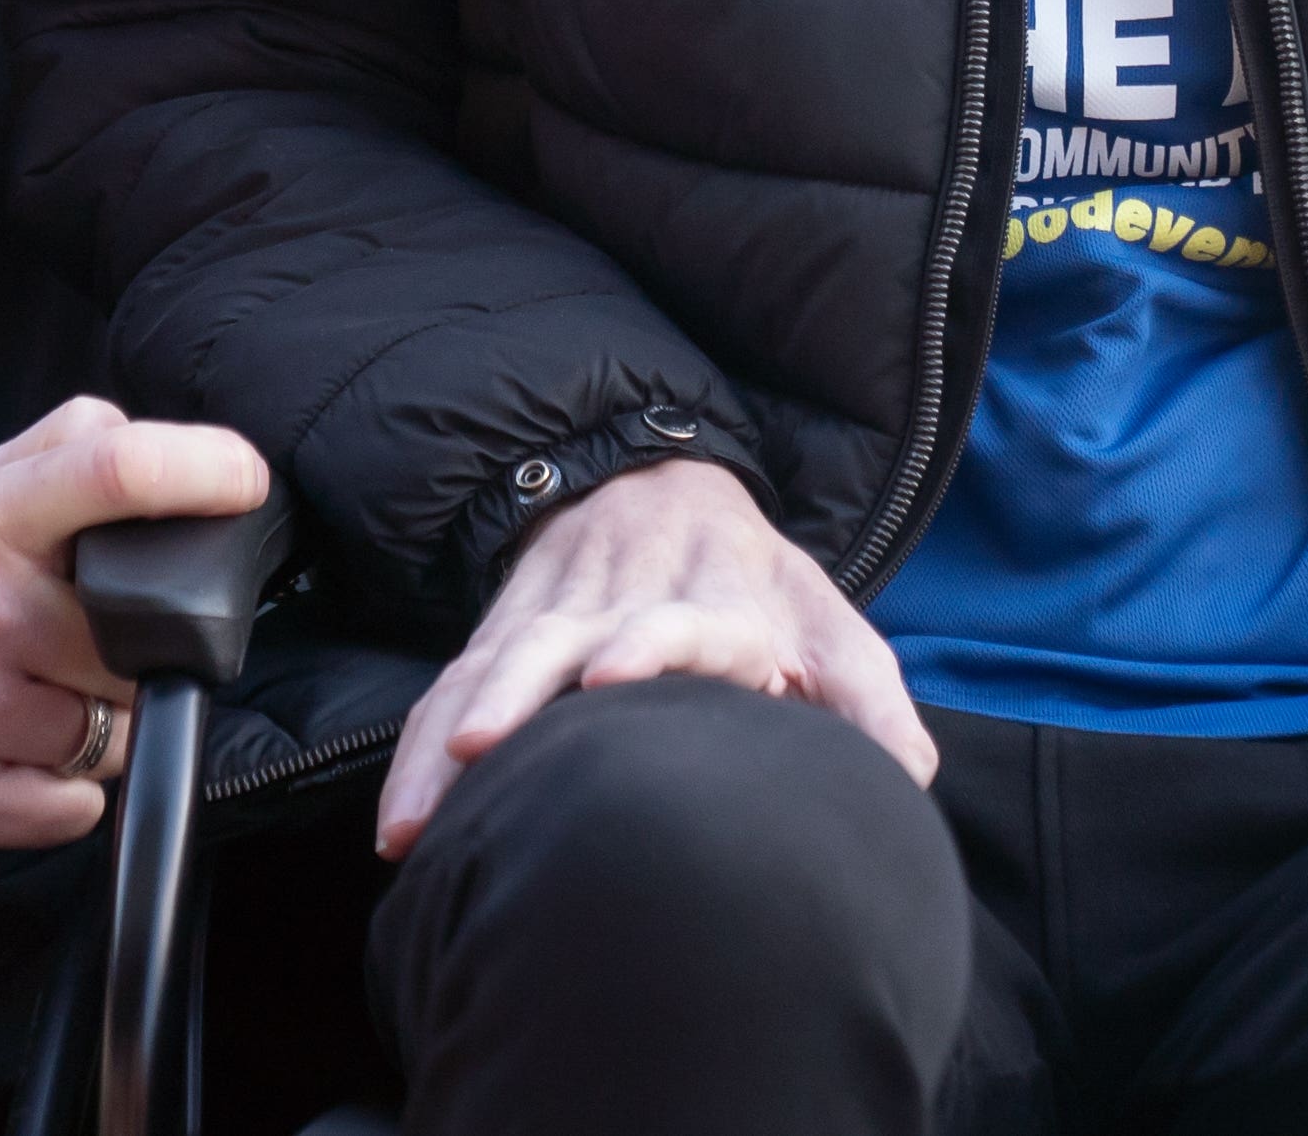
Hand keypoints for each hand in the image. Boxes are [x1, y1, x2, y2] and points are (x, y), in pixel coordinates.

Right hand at [0, 396, 267, 857]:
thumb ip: (45, 456)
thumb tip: (134, 433)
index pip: (105, 471)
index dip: (195, 469)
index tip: (249, 482)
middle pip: (139, 635)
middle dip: (133, 649)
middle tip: (81, 649)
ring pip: (113, 728)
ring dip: (93, 724)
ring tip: (30, 705)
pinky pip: (73, 805)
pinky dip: (64, 791)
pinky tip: (13, 761)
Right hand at [373, 454, 928, 858]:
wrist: (664, 485)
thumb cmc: (760, 586)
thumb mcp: (833, 630)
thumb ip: (872, 706)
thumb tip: (907, 777)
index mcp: (708, 602)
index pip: (674, 617)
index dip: (646, 643)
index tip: (611, 675)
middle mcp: (618, 601)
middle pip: (554, 639)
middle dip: (514, 691)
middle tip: (480, 748)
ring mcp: (552, 613)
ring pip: (488, 668)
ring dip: (449, 736)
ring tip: (417, 819)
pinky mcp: (506, 630)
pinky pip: (452, 687)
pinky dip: (419, 750)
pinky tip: (400, 821)